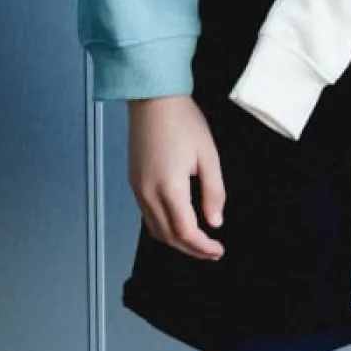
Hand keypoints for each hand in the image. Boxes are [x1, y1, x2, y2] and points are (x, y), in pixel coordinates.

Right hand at [128, 95, 225, 259]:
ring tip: (197, 241)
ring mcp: (137, 189)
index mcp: (169, 188)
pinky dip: (163, 227)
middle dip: (191, 249)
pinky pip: (147, 215)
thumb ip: (213, 192)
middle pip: (168, 236)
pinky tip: (178, 222)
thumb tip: (215, 221)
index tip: (218, 251)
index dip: (202, 247)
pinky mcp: (133, 182)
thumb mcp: (208, 156)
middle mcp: (148, 193)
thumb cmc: (182, 121)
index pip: (185, 232)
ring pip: (155, 229)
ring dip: (176, 241)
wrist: (153, 99)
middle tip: (211, 251)